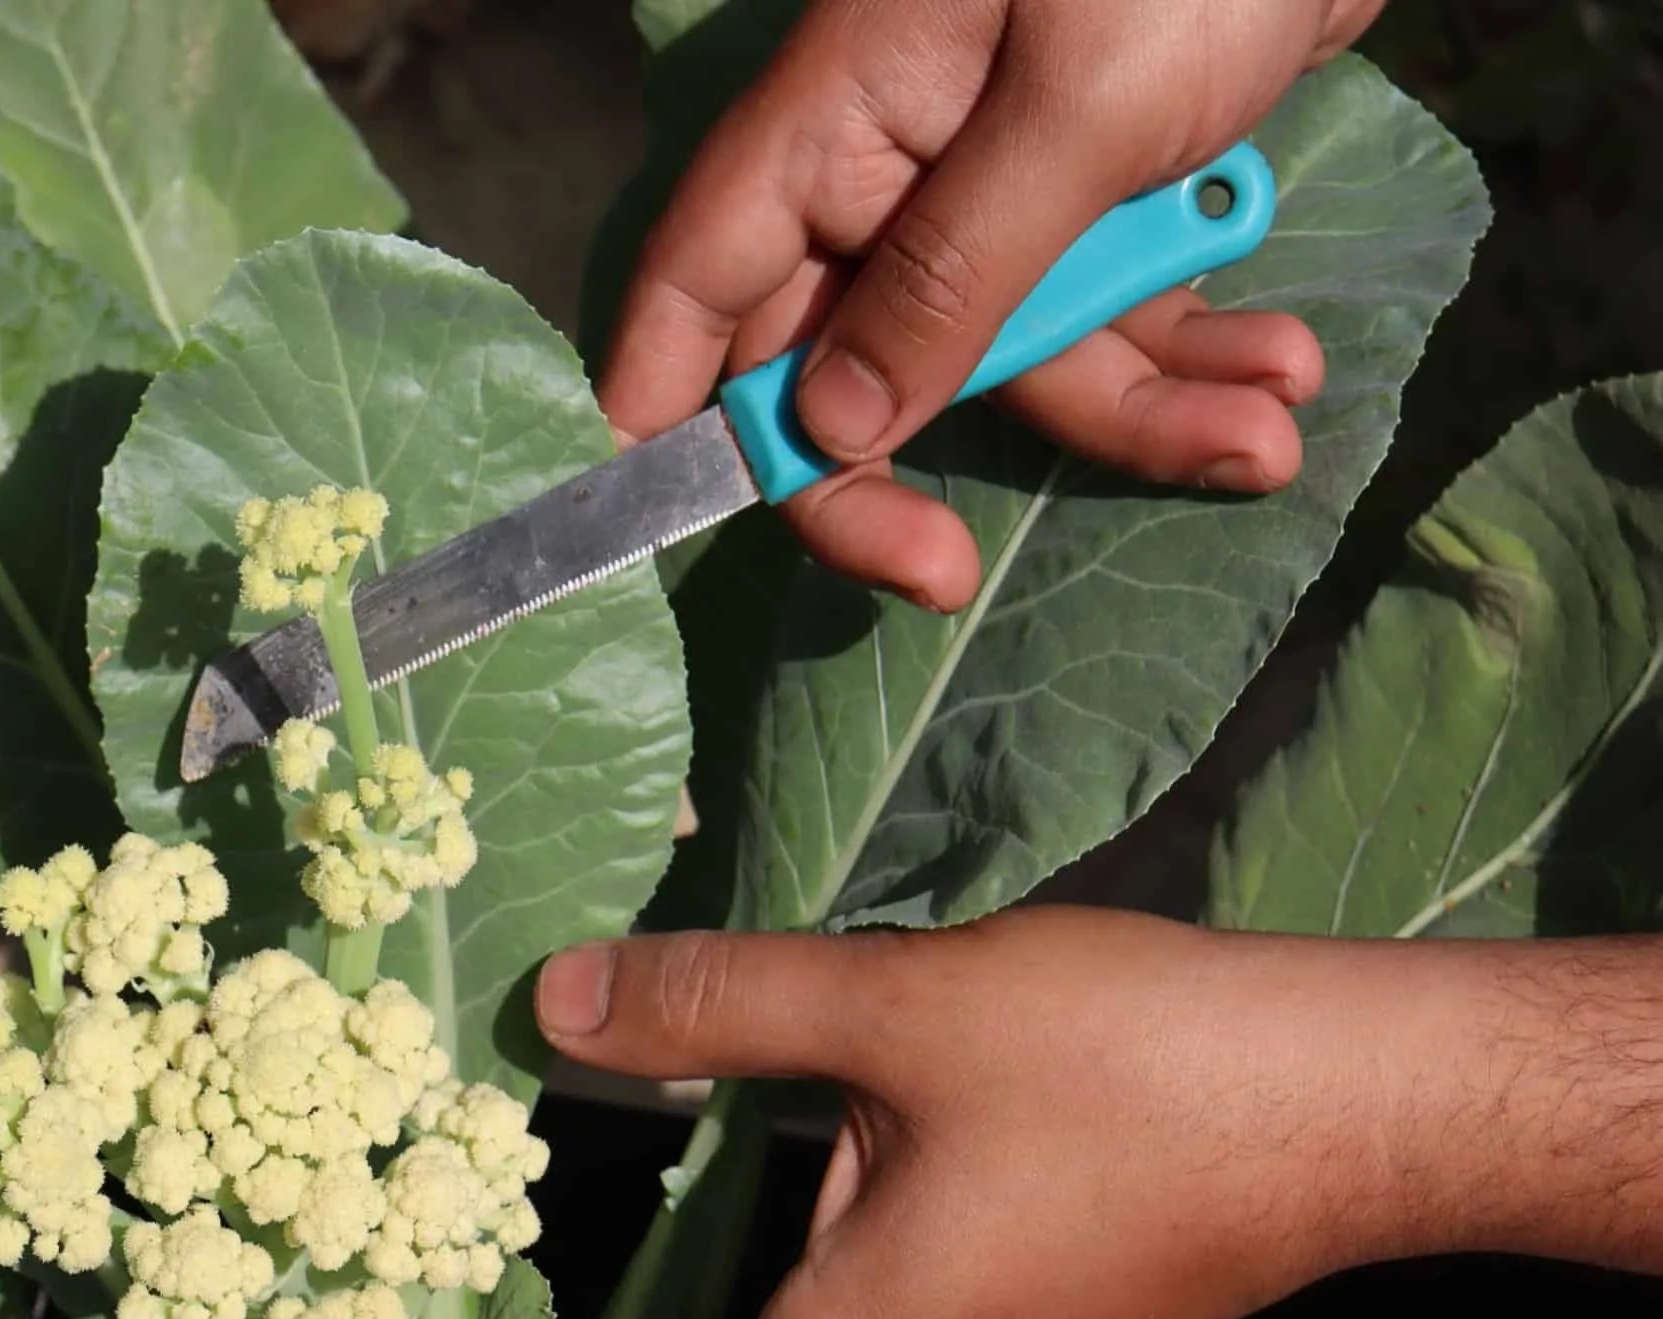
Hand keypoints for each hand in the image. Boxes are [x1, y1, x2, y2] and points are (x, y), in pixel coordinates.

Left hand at [532, 911, 1662, 1318]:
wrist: (1366, 1097)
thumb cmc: (1124, 1065)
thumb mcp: (897, 1008)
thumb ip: (721, 1006)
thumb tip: (550, 1002)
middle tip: (572, 1303)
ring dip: (809, 1278)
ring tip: (711, 1211)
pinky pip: (944, 1306)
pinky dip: (891, 1255)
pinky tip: (882, 1166)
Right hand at [600, 0, 1384, 610]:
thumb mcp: (1078, 110)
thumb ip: (956, 275)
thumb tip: (836, 427)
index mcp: (836, 120)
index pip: (699, 282)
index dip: (670, 403)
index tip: (672, 523)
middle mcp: (894, 166)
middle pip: (843, 361)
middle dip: (907, 469)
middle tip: (943, 576)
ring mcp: (1000, 186)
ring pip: (1013, 357)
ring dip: (1135, 410)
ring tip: (1263, 433)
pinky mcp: (1104, 195)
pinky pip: (1114, 315)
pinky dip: (1194, 354)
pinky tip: (1281, 369)